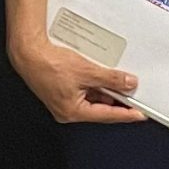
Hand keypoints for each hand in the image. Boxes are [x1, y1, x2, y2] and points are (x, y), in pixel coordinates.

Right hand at [9, 34, 144, 123]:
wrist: (29, 53)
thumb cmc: (48, 64)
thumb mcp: (87, 72)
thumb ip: (110, 79)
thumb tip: (128, 84)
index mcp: (73, 112)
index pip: (107, 115)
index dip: (126, 114)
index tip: (140, 115)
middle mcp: (67, 111)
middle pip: (100, 108)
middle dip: (116, 99)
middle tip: (133, 93)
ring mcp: (63, 102)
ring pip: (92, 99)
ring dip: (105, 90)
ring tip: (118, 80)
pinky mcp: (61, 91)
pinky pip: (84, 92)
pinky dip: (94, 85)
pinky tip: (101, 75)